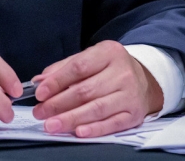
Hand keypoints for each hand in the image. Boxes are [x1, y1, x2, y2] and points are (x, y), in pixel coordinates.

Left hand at [31, 40, 163, 137]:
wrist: (144, 80)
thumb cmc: (110, 68)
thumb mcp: (89, 58)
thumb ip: (63, 68)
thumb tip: (40, 82)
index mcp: (109, 52)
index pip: (79, 67)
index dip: (57, 81)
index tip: (40, 93)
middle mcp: (122, 72)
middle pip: (85, 91)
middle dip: (58, 104)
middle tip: (41, 112)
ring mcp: (130, 94)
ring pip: (96, 109)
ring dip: (71, 119)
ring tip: (52, 124)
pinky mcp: (134, 114)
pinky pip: (112, 124)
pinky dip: (94, 129)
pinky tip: (78, 132)